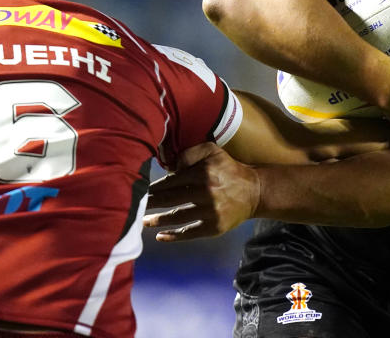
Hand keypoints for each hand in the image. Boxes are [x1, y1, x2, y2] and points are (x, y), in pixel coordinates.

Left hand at [143, 143, 258, 241]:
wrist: (255, 191)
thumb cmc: (228, 169)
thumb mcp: (212, 151)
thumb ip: (189, 153)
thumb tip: (170, 166)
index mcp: (202, 173)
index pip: (170, 182)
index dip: (153, 187)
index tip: (140, 190)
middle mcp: (205, 193)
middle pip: (169, 200)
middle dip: (150, 203)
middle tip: (134, 206)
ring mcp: (210, 212)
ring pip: (176, 218)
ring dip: (157, 221)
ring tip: (142, 222)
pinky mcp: (214, 227)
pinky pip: (189, 233)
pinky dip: (173, 236)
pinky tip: (160, 237)